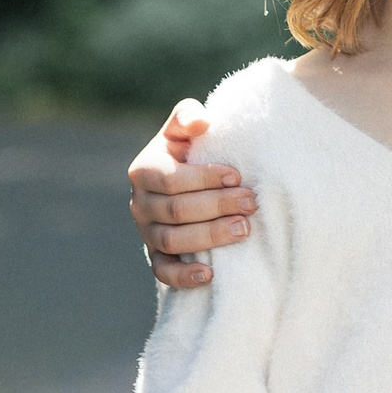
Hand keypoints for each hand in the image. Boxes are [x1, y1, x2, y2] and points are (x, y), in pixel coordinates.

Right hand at [127, 99, 256, 288]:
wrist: (185, 176)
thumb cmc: (190, 148)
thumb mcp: (185, 127)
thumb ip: (187, 116)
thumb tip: (201, 123)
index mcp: (144, 170)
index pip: (172, 179)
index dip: (204, 179)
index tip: (237, 177)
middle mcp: (139, 204)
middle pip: (177, 211)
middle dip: (217, 207)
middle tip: (252, 203)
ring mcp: (146, 233)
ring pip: (173, 241)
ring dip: (209, 237)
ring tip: (244, 229)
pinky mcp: (156, 256)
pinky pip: (164, 272)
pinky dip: (184, 277)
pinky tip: (210, 274)